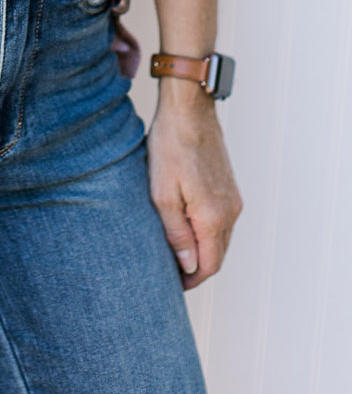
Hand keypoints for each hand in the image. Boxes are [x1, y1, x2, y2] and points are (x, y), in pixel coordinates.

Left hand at [145, 85, 242, 290]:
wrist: (188, 110)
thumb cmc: (170, 147)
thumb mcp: (162, 193)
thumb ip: (176, 233)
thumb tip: (188, 265)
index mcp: (214, 217)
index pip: (208, 266)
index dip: (190, 280)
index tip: (171, 285)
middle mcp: (230, 212)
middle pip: (217, 256)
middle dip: (196, 269)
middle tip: (170, 272)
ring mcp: (233, 199)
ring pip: (220, 239)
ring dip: (202, 250)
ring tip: (174, 251)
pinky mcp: (229, 187)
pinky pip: (221, 221)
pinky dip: (207, 232)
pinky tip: (186, 225)